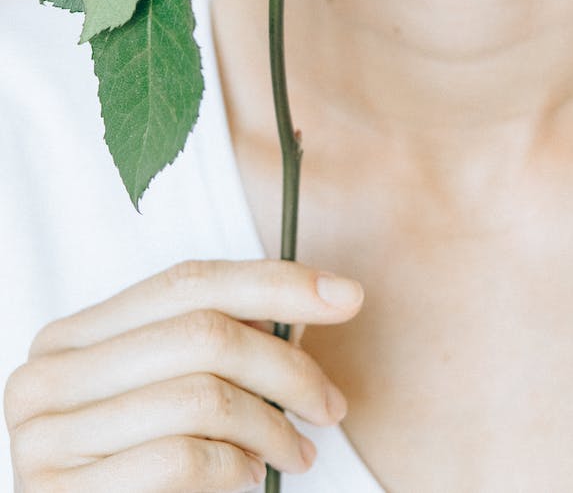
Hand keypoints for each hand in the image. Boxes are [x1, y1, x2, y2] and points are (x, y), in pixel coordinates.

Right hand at [4, 258, 363, 490]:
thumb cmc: (134, 472)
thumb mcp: (165, 396)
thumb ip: (212, 347)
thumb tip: (321, 298)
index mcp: (71, 338)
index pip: (187, 282)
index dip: (273, 282)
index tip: (346, 296)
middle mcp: (45, 378)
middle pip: (203, 335)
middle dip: (286, 368)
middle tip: (330, 405)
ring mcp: (43, 439)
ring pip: (202, 397)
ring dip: (270, 427)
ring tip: (294, 452)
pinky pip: (181, 459)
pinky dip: (233, 468)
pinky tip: (247, 477)